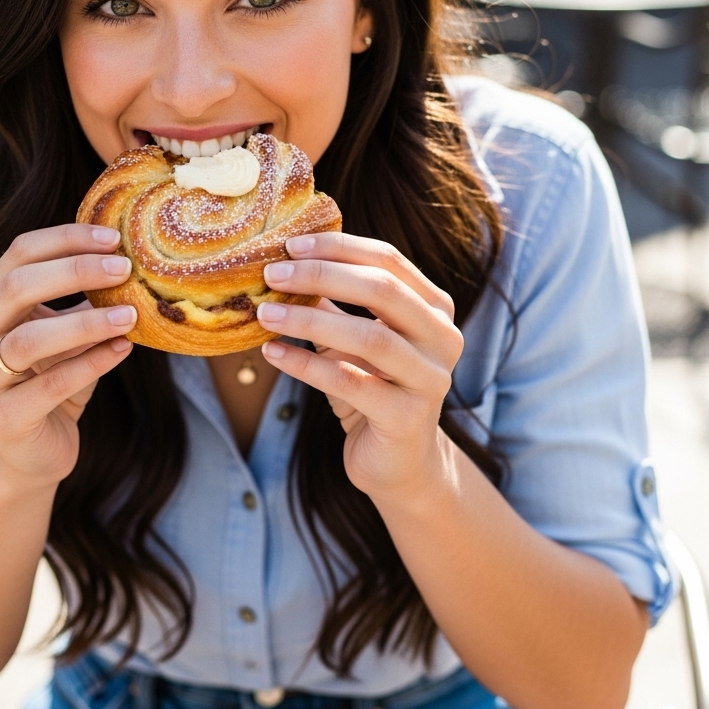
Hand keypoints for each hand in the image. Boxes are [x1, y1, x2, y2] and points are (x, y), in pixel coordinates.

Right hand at [0, 224, 136, 490]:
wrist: (35, 451)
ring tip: (129, 315)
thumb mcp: (69, 332)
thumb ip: (85, 299)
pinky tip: (122, 350)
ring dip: (85, 323)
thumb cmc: (55, 378)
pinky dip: (91, 365)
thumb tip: (128, 260)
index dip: (66, 240)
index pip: (19, 253)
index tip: (114, 238)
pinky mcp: (2, 418)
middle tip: (123, 269)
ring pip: (29, 340)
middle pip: (16, 287)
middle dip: (75, 272)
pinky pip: (49, 386)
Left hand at [256, 232, 462, 499]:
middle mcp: (443, 338)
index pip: (388, 260)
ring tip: (265, 313)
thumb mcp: (353, 338)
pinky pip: (349, 382)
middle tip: (272, 275)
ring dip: (309, 320)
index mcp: (435, 307)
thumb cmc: (372, 388)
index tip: (290, 245)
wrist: (398, 463)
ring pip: (369, 336)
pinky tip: (272, 353)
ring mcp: (430, 379)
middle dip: (321, 276)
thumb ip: (333, 302)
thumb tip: (284, 263)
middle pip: (382, 291)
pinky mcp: (407, 417)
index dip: (338, 248)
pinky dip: (306, 364)